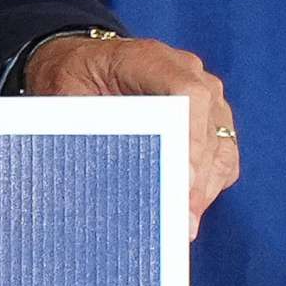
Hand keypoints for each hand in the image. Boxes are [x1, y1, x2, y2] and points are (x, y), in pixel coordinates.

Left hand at [24, 32, 239, 235]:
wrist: (84, 64)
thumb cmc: (72, 77)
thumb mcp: (64, 94)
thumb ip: (83, 123)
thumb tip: (97, 168)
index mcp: (150, 59)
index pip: (189, 94)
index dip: (190, 138)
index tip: (183, 179)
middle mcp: (187, 73)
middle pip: (208, 127)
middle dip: (196, 178)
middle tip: (181, 221)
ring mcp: (204, 97)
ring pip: (220, 148)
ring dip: (204, 189)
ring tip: (183, 226)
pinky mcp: (210, 121)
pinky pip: (222, 157)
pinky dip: (208, 186)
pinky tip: (187, 212)